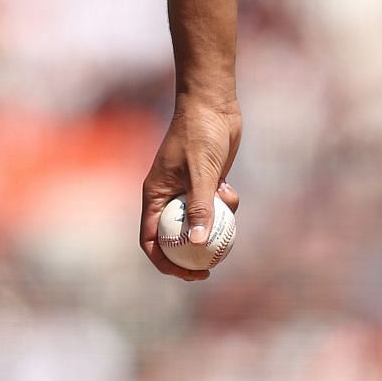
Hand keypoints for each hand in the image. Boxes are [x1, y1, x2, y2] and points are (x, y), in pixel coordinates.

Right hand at [139, 93, 241, 280]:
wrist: (213, 106)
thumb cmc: (200, 135)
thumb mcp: (201, 173)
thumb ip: (200, 207)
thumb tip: (199, 244)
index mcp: (154, 195)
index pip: (150, 238)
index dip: (164, 261)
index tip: (187, 274)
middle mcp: (167, 196)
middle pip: (174, 236)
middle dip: (192, 255)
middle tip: (211, 269)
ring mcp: (186, 190)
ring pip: (199, 222)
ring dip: (215, 224)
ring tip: (226, 209)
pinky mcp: (205, 184)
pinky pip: (214, 207)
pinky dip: (225, 205)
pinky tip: (231, 189)